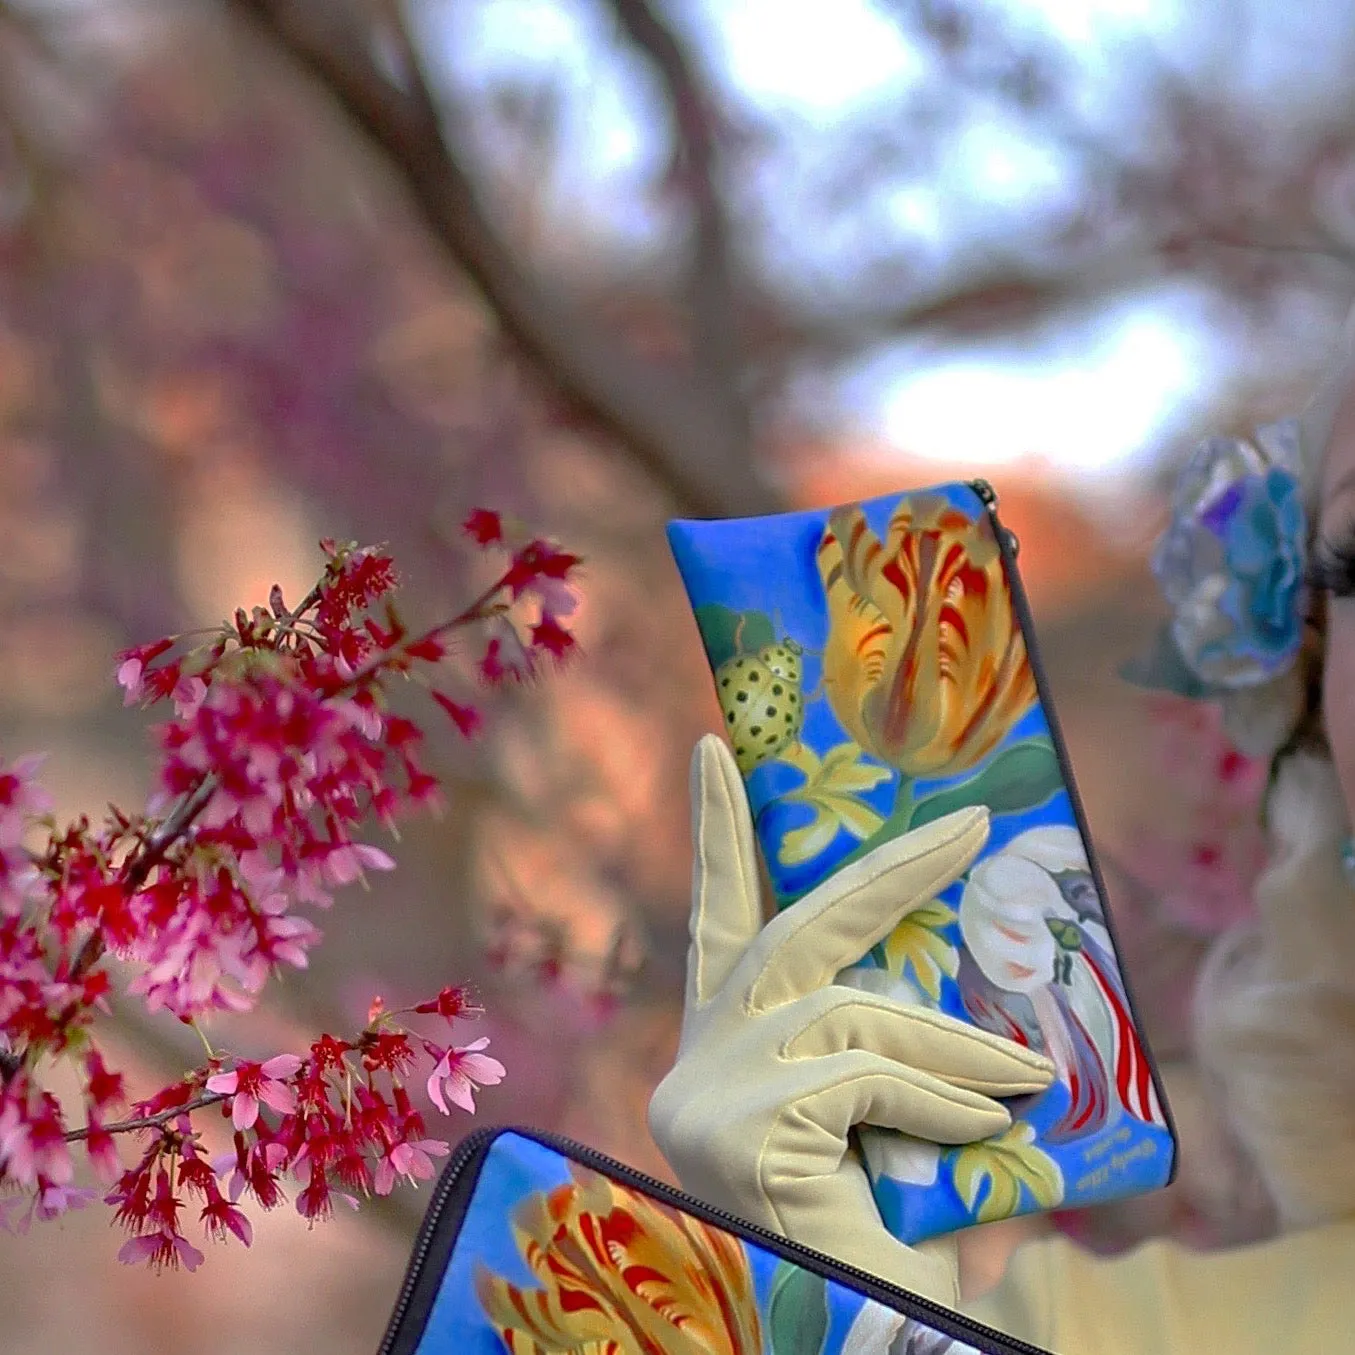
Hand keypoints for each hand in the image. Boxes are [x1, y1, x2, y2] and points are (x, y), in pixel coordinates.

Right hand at [648, 736, 1055, 1306]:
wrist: (844, 1347)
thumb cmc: (872, 1254)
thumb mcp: (892, 1139)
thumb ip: (914, 1070)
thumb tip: (1006, 1017)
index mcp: (722, 1052)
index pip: (716, 922)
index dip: (715, 835)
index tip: (714, 750)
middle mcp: (698, 1061)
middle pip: (789, 934)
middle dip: (881, 874)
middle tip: (968, 827)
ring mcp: (708, 1094)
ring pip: (846, 1014)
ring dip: (951, 1043)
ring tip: (1032, 1081)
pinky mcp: (742, 1130)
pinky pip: (863, 1077)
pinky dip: (940, 1096)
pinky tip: (992, 1132)